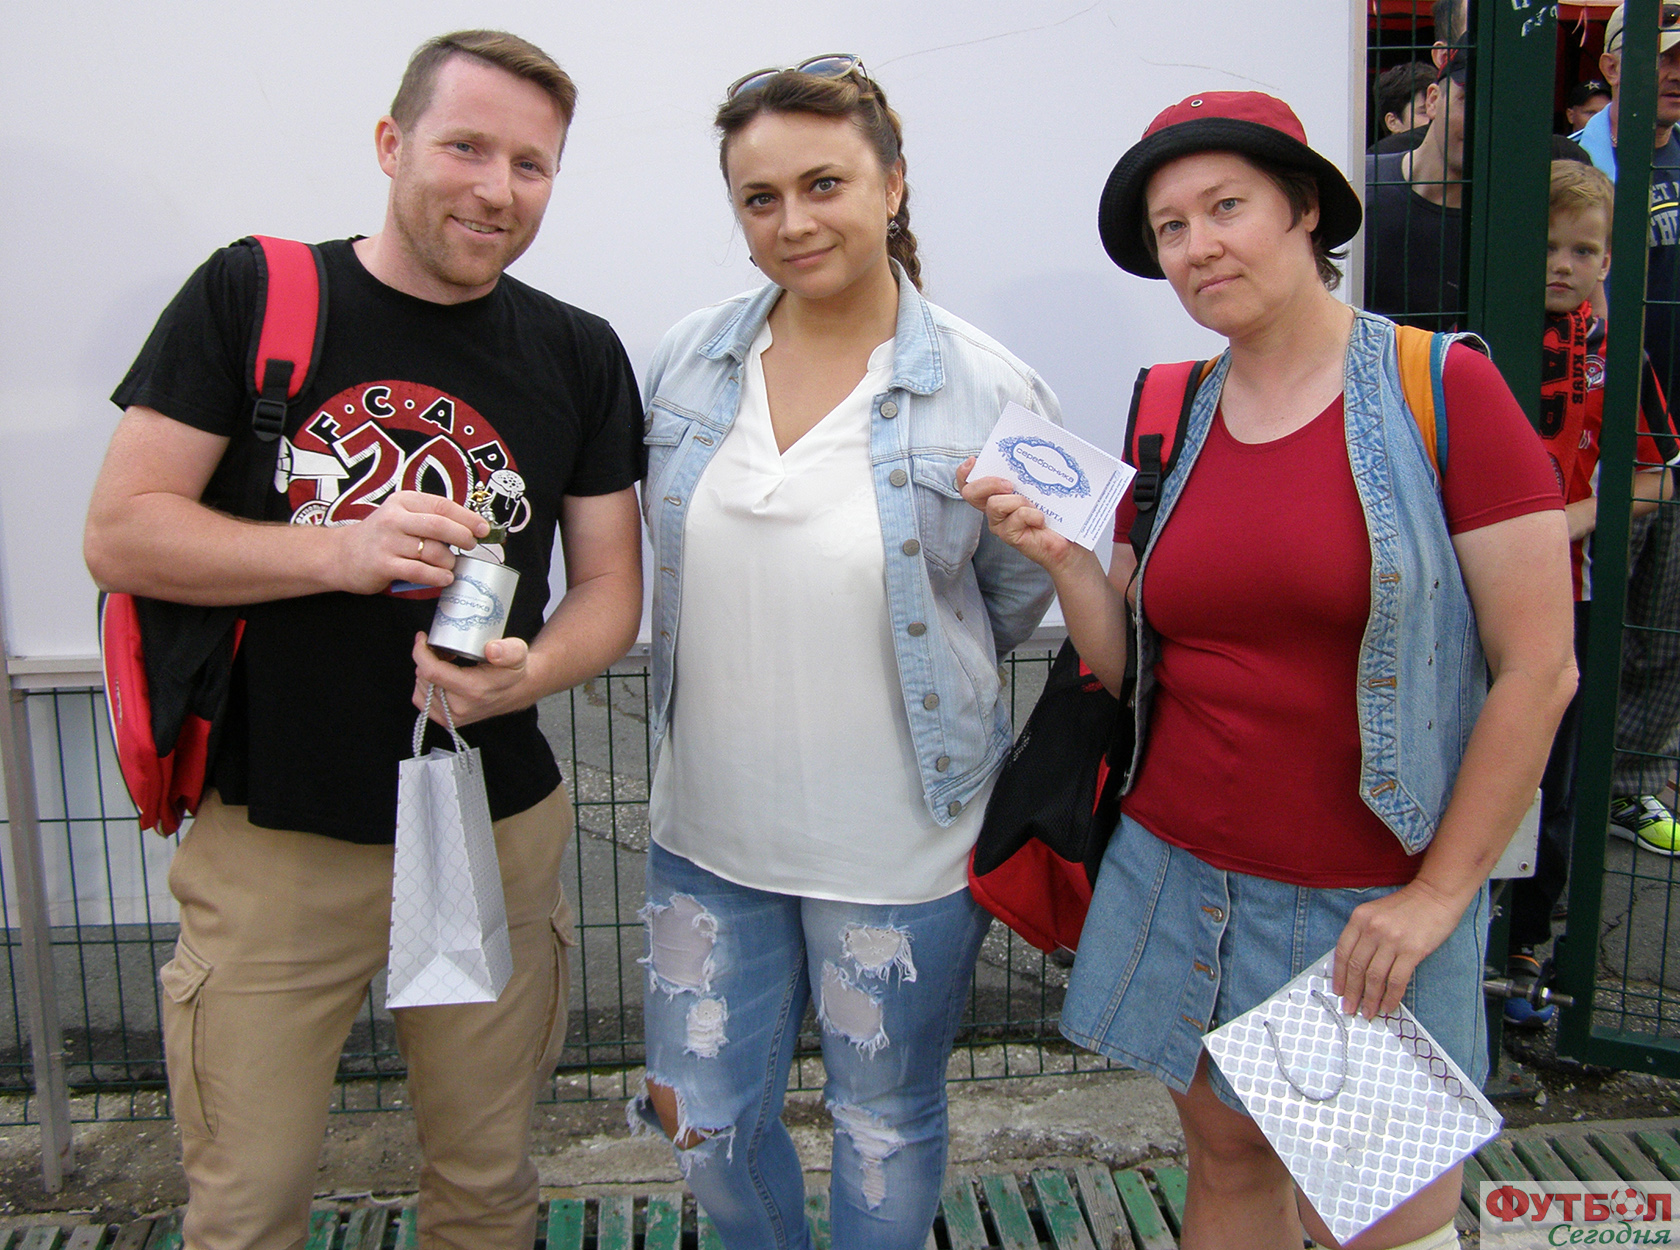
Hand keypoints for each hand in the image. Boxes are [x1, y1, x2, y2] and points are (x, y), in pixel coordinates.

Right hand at [330, 492, 489, 594]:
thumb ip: (430, 519)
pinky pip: (420, 571)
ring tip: (451, 565)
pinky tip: (444, 578)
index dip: (467, 517)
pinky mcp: (383, 564)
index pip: (442, 505)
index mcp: (404, 502)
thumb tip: (470, 528)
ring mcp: (388, 541)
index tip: (483, 528)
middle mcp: (395, 518)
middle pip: (440, 526)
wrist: (341, 555)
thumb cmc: (381, 537)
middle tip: (471, 545)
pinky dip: (438, 576)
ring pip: (432, 551)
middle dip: (463, 537)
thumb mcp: (402, 517)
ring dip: (449, 561)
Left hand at [411, 633, 535, 727]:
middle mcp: (460, 707)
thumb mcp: (517, 653)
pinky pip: (422, 701)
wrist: (517, 691)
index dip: (421, 652)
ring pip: (420, 690)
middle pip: (423, 679)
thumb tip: (492, 649)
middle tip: (438, 647)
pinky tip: (438, 675)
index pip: (432, 672)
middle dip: (425, 659)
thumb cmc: (513, 670)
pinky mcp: (448, 720)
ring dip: (424, 671)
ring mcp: (452, 717)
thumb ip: (508, 650)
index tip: (423, 638)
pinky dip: (424, 685)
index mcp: (473, 690)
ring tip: (440, 660)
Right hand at [956, 458, 1078, 572]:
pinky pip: (1017, 517)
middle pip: (971, 493)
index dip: (964, 473)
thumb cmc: (1053, 513)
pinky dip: (1033, 514)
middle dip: (988, 483)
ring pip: (995, 504)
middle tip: (1010, 484)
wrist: (1067, 542)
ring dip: (1019, 501)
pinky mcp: (1010, 536)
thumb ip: (1028, 474)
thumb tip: (1029, 453)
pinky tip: (1041, 520)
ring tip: (1035, 506)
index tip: (974, 460)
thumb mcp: (1039, 487)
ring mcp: (1000, 525)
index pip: (968, 484)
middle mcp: (993, 510)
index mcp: (996, 495)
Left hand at [1331, 879, 1466, 1018]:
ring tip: (1368, 1012)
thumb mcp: (1376, 913)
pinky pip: (1397, 980)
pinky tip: (1388, 1007)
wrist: (1436, 895)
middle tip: (1349, 1008)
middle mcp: (1373, 929)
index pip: (1343, 951)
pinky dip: (1390, 997)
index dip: (1339, 975)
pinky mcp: (1413, 951)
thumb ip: (1363, 934)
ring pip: (1375, 977)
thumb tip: (1354, 967)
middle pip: (1357, 967)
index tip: (1338, 991)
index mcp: (1360, 918)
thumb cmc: (1406, 906)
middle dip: (1352, 992)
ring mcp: (1393, 940)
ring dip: (1370, 999)